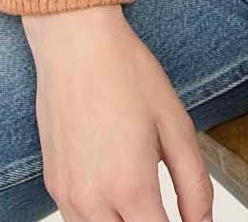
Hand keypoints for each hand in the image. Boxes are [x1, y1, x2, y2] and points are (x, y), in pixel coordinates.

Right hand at [22, 5, 213, 221]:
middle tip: (164, 209)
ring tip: (143, 204)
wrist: (75, 43)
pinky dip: (100, 218)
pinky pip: (79, 220)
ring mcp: (68, 195)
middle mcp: (93, 200)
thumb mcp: (176, 124)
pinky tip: (115, 193)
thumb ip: (194, 184)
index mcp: (130, 186)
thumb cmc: (125, 73)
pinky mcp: (53, 185)